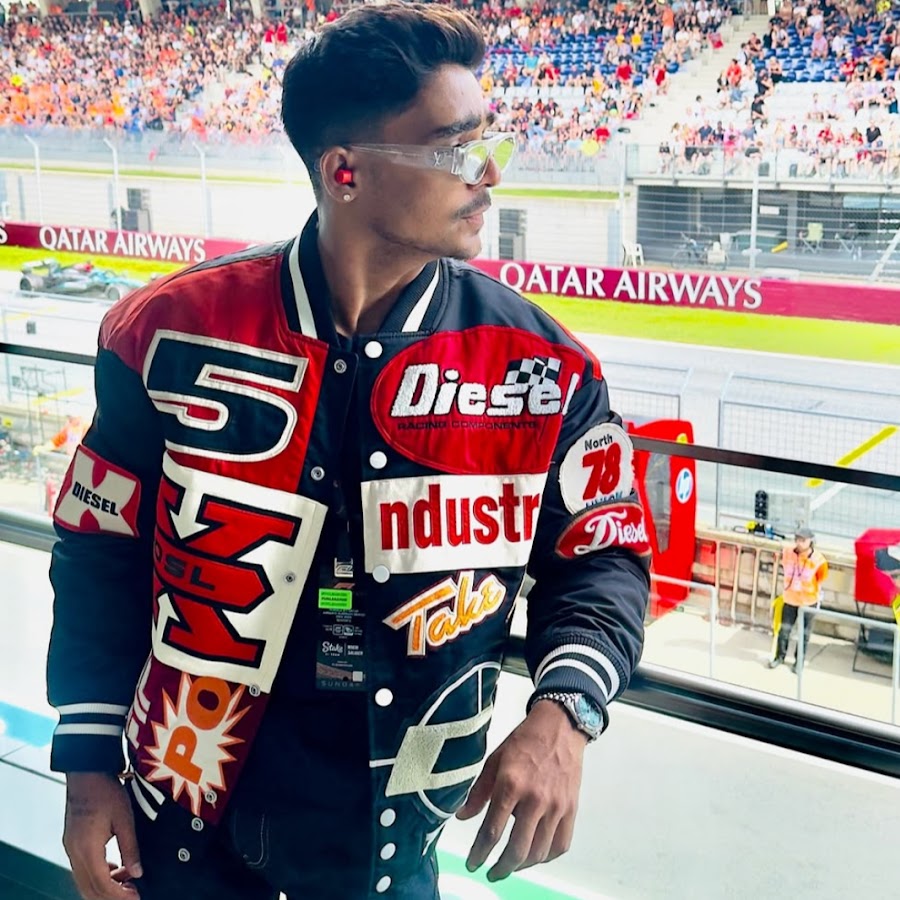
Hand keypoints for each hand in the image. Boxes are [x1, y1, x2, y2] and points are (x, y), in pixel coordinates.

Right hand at [63, 773, 142, 899]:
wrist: (86, 773)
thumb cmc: (105, 791)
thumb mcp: (125, 819)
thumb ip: (130, 847)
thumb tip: (137, 872)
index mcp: (87, 848)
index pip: (101, 884)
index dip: (118, 896)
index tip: (134, 898)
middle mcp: (74, 852)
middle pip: (89, 888)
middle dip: (110, 897)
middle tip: (132, 895)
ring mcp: (71, 848)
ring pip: (84, 881)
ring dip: (104, 887)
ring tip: (127, 883)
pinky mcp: (72, 842)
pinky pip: (82, 869)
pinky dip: (98, 875)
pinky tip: (116, 870)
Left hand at [456, 699, 586, 881]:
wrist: (559, 727)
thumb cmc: (526, 740)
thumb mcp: (494, 760)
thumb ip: (478, 791)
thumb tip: (463, 815)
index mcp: (511, 784)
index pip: (492, 830)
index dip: (480, 852)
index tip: (473, 863)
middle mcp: (534, 799)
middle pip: (517, 849)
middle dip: (501, 867)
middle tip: (492, 872)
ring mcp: (555, 806)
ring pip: (538, 851)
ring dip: (522, 865)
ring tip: (510, 865)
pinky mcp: (571, 809)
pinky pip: (560, 844)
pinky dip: (546, 856)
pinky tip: (535, 855)